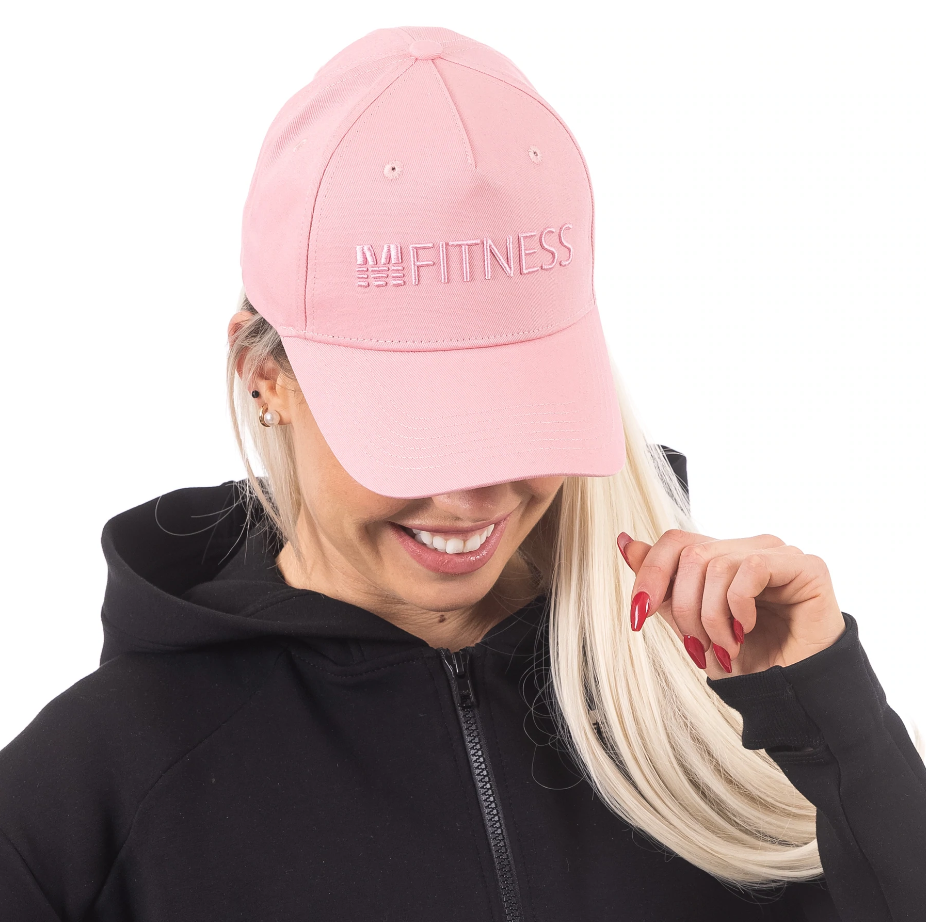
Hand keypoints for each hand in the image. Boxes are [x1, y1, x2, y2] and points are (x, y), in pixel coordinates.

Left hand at [617, 529, 845, 679]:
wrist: (790, 695)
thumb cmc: (746, 660)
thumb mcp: (689, 624)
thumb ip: (661, 585)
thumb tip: (624, 542)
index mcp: (721, 557)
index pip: (674, 542)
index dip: (650, 574)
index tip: (638, 615)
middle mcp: (748, 548)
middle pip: (691, 554)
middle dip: (684, 608)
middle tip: (698, 645)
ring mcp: (778, 554)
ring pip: (718, 564)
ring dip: (713, 617)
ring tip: (726, 646)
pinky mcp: (806, 566)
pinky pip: (753, 568)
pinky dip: (740, 605)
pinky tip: (748, 629)